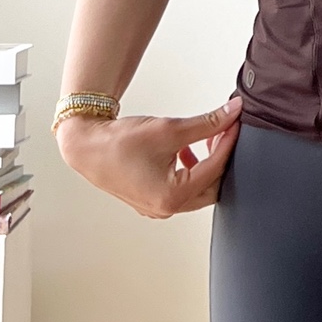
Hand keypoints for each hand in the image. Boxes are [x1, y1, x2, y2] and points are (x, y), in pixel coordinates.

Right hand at [56, 95, 241, 217]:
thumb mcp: (169, 128)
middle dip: (220, 157)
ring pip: (197, 190)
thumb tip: (232, 112)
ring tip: (205, 139)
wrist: (86, 146)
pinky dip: (190, 171)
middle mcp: (165, 209)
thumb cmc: (120, 141)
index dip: (227, 142)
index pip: (214, 168)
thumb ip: (206, 123)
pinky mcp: (151, 200)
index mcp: (171, 196)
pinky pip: (182, 191)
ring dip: (206, 164)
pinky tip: (185, 151)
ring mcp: (158, 208)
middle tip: (224, 132)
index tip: (234, 122)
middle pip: (211, 186)